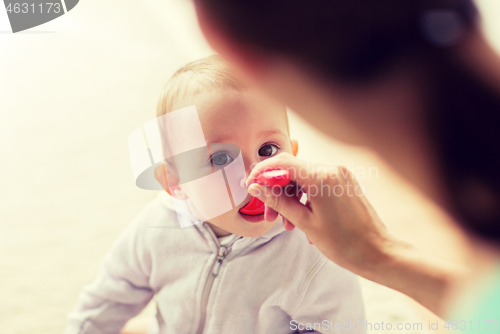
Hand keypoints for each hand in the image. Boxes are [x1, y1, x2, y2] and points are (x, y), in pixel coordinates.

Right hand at [246, 153, 392, 274]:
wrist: (378, 253)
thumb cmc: (346, 243)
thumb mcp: (305, 222)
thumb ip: (279, 202)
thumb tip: (257, 189)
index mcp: (321, 177)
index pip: (282, 163)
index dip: (262, 172)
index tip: (250, 184)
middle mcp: (332, 170)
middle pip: (292, 172)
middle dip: (276, 192)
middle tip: (268, 215)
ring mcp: (340, 176)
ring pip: (303, 180)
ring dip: (289, 199)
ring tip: (286, 224)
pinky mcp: (344, 184)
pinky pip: (316, 186)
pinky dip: (304, 200)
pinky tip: (302, 221)